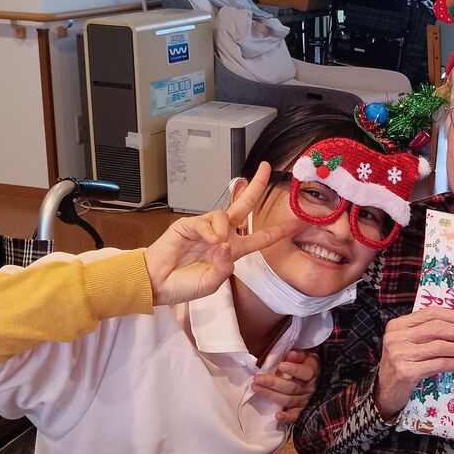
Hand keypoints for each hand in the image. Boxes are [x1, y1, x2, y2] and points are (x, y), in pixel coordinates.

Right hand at [145, 162, 298, 306]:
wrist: (157, 283)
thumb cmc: (183, 285)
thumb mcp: (211, 283)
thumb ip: (223, 267)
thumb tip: (225, 243)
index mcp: (232, 250)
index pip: (260, 237)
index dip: (278, 230)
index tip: (296, 222)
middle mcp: (222, 235)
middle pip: (243, 205)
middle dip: (256, 186)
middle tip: (266, 168)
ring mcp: (206, 228)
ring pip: (224, 213)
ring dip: (223, 229)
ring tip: (214, 246)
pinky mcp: (189, 224)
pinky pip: (206, 221)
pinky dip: (209, 231)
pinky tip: (205, 242)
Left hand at [253, 349, 319, 423]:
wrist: (315, 377)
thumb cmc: (304, 363)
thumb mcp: (304, 355)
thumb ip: (298, 355)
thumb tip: (290, 354)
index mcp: (312, 372)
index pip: (305, 372)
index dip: (293, 369)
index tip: (280, 365)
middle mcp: (309, 388)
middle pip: (291, 387)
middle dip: (273, 383)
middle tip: (257, 378)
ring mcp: (305, 400)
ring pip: (288, 400)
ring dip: (271, 395)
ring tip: (256, 388)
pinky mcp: (300, 410)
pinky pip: (295, 415)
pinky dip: (287, 417)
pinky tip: (277, 416)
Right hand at [374, 307, 453, 418]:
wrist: (385, 391)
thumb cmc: (401, 364)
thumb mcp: (407, 343)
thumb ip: (425, 331)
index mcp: (397, 325)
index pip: (430, 313)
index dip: (453, 316)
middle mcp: (396, 337)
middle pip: (437, 328)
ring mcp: (400, 354)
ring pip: (440, 346)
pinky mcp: (406, 372)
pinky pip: (438, 364)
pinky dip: (453, 363)